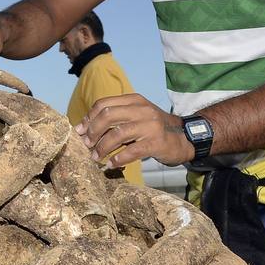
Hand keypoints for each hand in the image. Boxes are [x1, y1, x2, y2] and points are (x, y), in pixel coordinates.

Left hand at [74, 93, 194, 168]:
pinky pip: (131, 151)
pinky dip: (118, 158)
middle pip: (107, 116)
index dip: (88, 118)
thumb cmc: (153, 128)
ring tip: (96, 157)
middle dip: (92, 132)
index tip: (80, 131)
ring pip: (117, 134)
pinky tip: (111, 164)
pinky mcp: (156, 142)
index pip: (103, 104)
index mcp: (134, 100)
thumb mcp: (136, 115)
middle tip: (87, 145)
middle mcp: (142, 110)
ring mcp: (150, 125)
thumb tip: (84, 129)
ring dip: (102, 147)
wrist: (184, 138)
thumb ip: (115, 118)